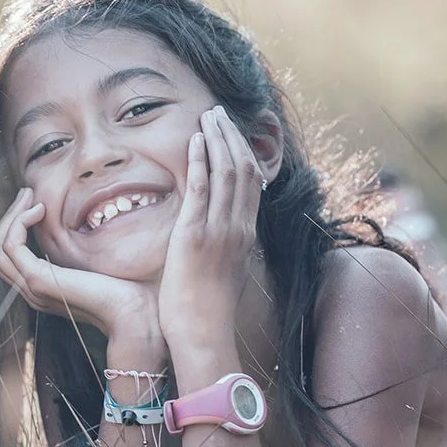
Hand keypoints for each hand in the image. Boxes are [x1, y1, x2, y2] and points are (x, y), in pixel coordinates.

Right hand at [0, 186, 162, 360]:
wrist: (135, 315)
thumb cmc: (127, 291)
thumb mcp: (98, 267)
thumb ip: (82, 253)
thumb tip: (87, 222)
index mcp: (41, 289)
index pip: (5, 258)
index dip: (13, 227)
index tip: (35, 203)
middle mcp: (30, 291)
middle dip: (7, 218)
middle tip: (28, 193)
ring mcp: (32, 288)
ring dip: (11, 216)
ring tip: (31, 197)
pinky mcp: (38, 281)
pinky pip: (11, 246)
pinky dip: (19, 222)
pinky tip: (40, 210)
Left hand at [157, 107, 261, 351]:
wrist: (203, 333)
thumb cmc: (208, 310)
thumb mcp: (226, 271)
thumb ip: (227, 247)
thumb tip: (225, 236)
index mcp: (246, 235)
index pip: (252, 183)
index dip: (244, 152)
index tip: (232, 132)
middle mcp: (238, 228)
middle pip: (243, 169)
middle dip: (231, 136)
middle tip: (219, 113)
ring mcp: (219, 231)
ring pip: (226, 172)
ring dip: (217, 139)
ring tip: (208, 116)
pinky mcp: (195, 236)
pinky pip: (201, 190)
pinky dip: (199, 161)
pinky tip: (194, 141)